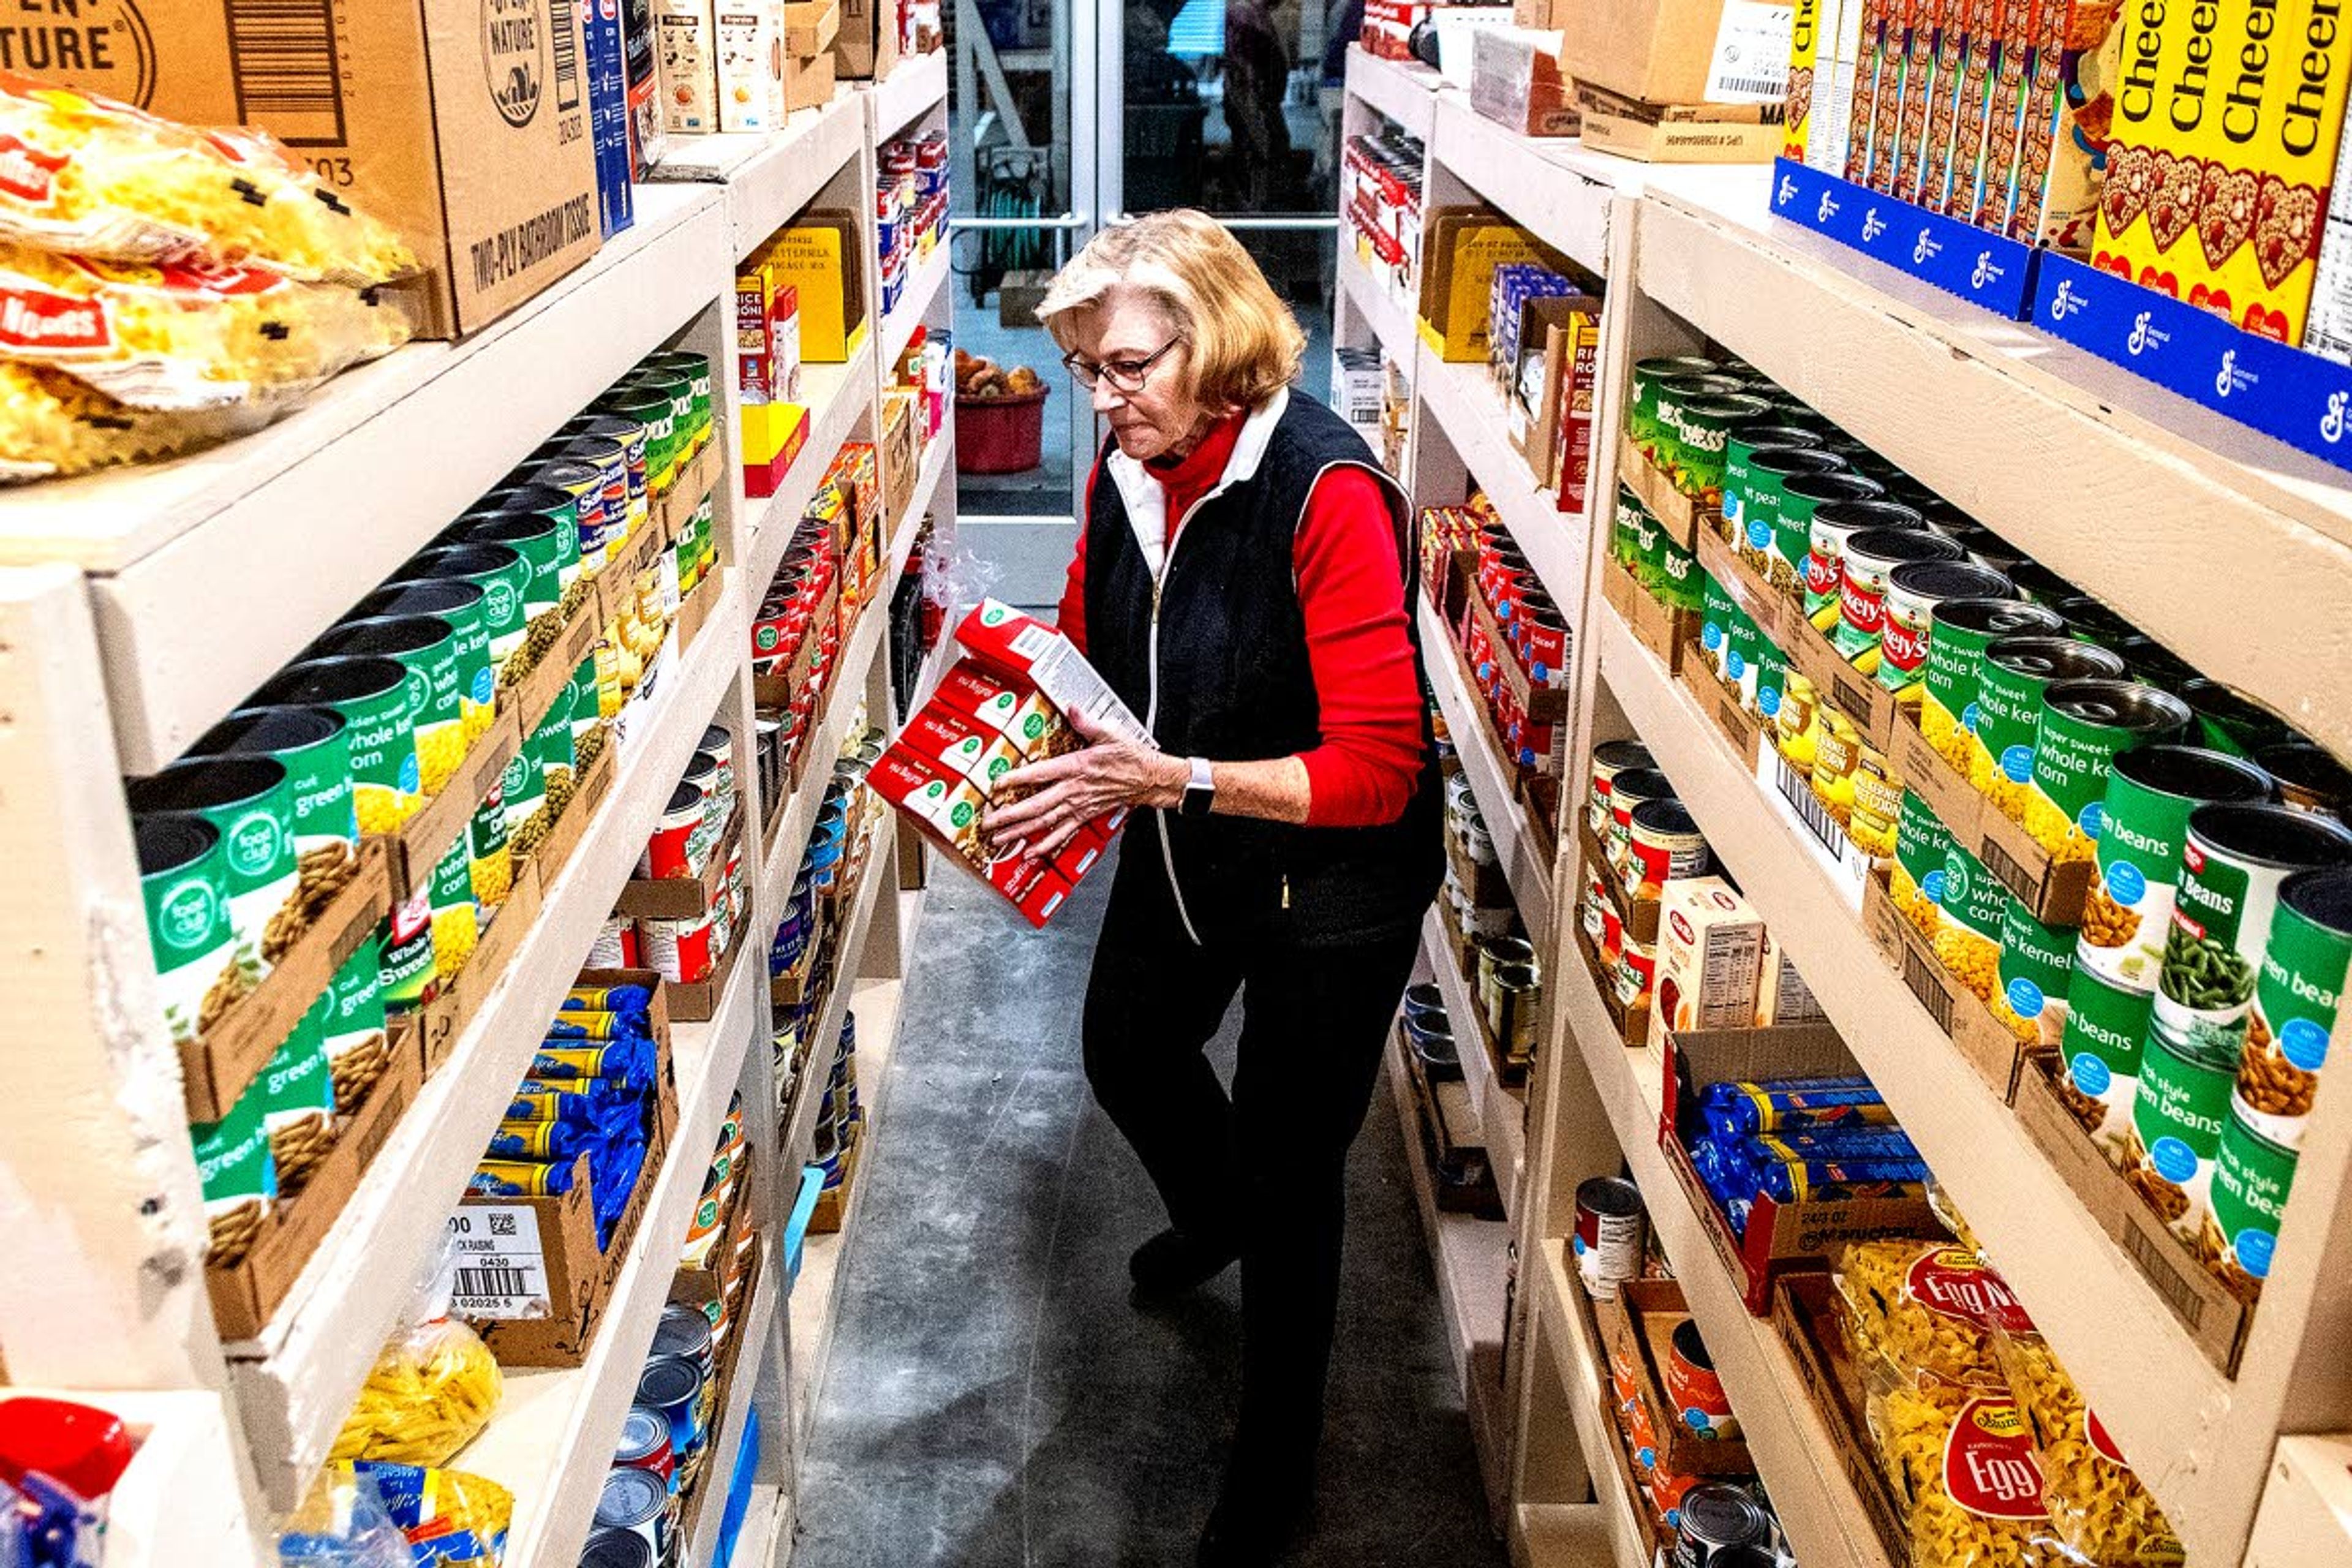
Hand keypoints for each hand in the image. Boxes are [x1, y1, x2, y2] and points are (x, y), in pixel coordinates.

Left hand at [983, 708, 1188, 858]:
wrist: (1149, 778)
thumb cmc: (1130, 756)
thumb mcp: (1110, 733)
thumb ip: (1086, 722)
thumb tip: (1071, 708)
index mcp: (1076, 767)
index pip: (1041, 773)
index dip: (1018, 779)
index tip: (998, 783)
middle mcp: (1074, 790)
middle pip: (1036, 805)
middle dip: (1010, 815)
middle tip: (989, 822)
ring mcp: (1078, 806)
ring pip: (1045, 822)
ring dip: (1021, 832)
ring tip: (1000, 840)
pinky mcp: (1084, 815)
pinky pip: (1062, 834)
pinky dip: (1045, 845)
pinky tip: (1030, 853)